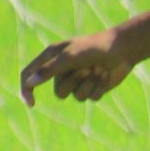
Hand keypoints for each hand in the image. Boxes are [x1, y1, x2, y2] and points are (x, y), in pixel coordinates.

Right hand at [20, 29, 137, 106]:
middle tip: (87, 68)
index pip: (29, 75)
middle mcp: (63, 70)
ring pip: (77, 97)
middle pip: (59, 92)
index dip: (27, 90)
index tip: (32, 104)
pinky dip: (100, 86)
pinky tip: (106, 74)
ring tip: (98, 68)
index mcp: (51, 58)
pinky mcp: (93, 87)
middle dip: (74, 82)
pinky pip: (92, 97)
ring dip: (89, 84)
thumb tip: (29, 83)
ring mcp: (78, 80)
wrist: (122, 48)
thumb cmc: (94, 47)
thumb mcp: (69, 57)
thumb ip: (49, 70)